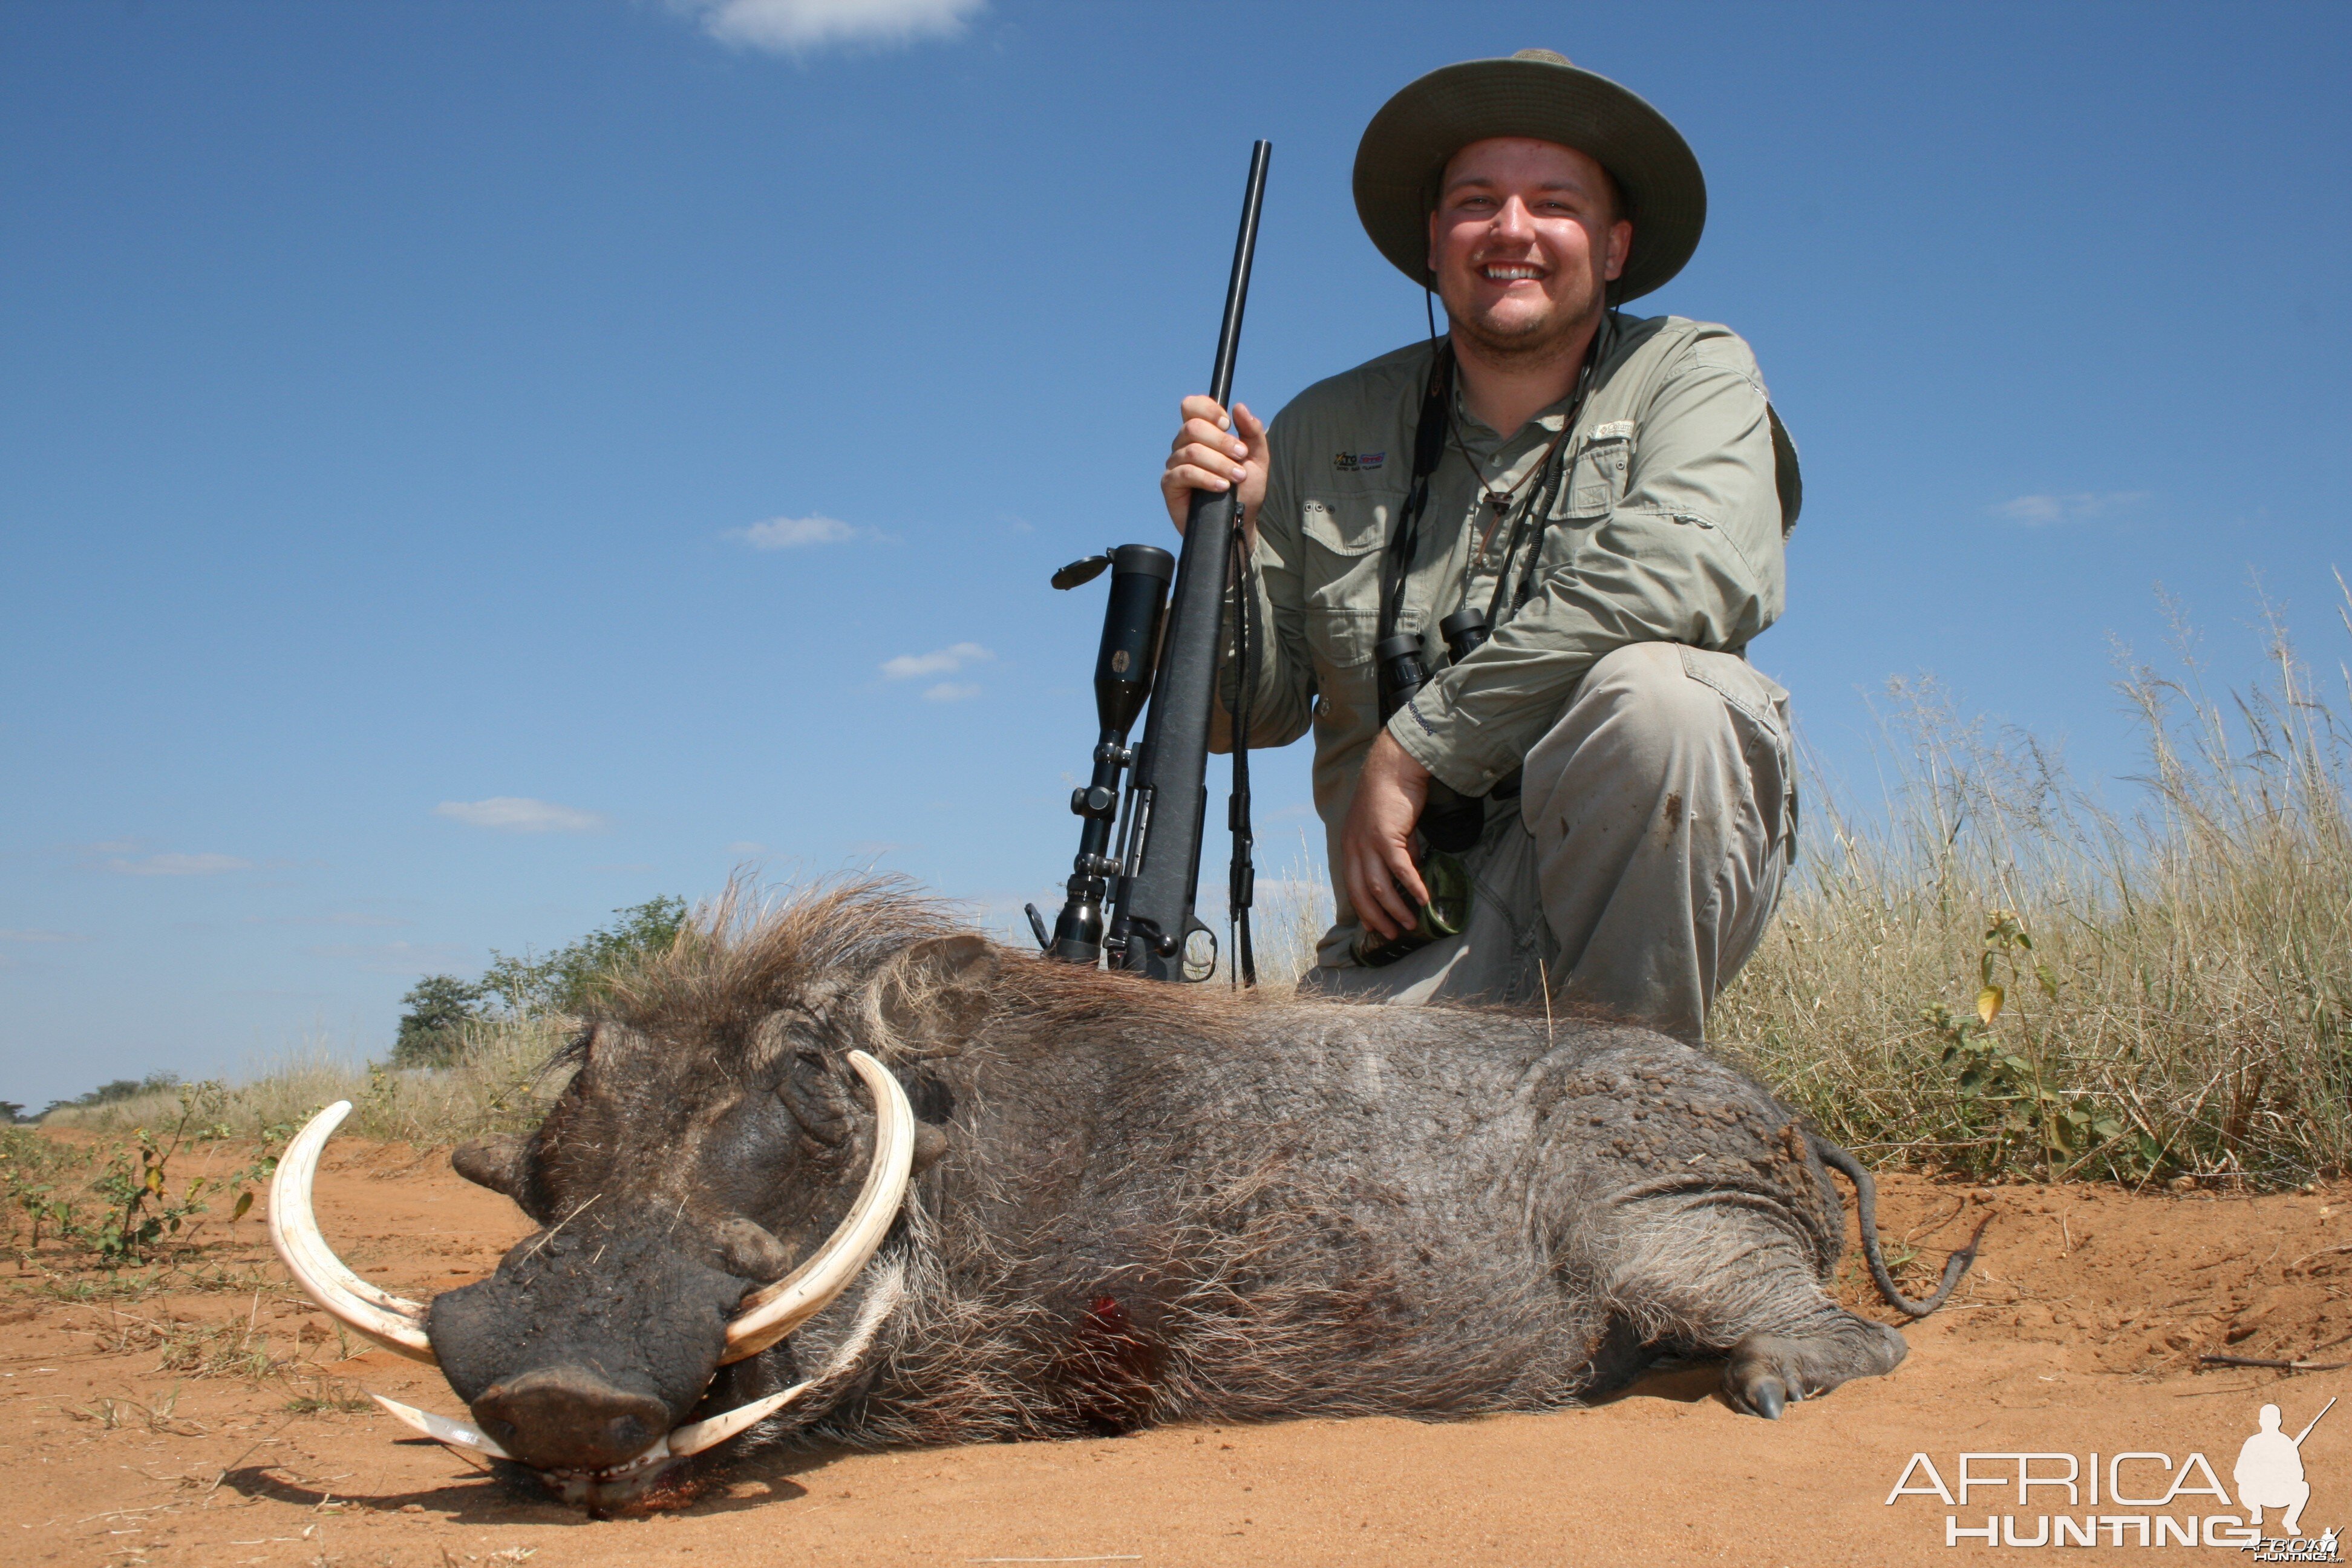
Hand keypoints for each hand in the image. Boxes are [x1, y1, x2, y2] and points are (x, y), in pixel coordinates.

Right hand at [1161, 396, 1267, 535]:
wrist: (1239, 523)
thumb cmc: (1245, 490)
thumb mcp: (1257, 458)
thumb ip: (1252, 431)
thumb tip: (1239, 407)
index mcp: (1202, 433)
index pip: (1192, 406)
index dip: (1208, 409)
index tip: (1227, 424)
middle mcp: (1184, 445)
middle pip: (1193, 427)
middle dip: (1222, 441)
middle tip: (1241, 456)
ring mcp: (1175, 464)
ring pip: (1192, 451)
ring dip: (1220, 463)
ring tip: (1237, 477)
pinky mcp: (1170, 485)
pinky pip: (1185, 473)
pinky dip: (1206, 478)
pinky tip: (1221, 486)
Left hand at [1340, 731, 1431, 940]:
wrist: (1393, 767)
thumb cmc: (1391, 795)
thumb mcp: (1386, 828)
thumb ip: (1397, 850)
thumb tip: (1412, 872)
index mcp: (1350, 846)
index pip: (1352, 886)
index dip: (1364, 909)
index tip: (1376, 926)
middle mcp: (1354, 848)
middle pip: (1362, 893)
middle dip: (1378, 918)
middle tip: (1394, 934)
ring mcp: (1368, 843)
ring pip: (1380, 887)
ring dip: (1396, 908)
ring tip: (1411, 923)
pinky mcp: (1386, 836)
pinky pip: (1400, 870)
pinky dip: (1412, 887)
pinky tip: (1424, 900)